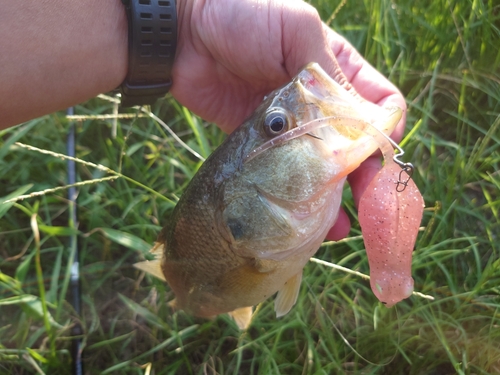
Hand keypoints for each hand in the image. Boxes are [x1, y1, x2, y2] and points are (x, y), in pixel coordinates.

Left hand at [172, 0, 406, 239]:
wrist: (185, 37)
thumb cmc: (243, 17)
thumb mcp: (296, 31)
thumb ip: (329, 75)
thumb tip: (361, 122)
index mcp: (337, 68)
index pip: (380, 104)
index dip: (384, 131)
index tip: (378, 157)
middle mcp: (320, 101)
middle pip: (355, 142)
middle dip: (365, 172)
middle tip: (368, 203)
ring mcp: (293, 125)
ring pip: (326, 165)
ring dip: (337, 193)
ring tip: (340, 224)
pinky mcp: (266, 143)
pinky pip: (291, 173)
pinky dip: (303, 194)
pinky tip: (312, 218)